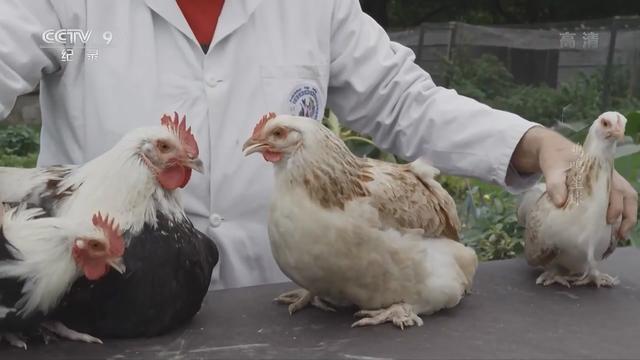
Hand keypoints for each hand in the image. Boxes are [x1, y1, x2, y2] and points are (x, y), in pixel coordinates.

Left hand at [512, 126, 637, 239]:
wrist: (553, 150)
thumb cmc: (555, 157)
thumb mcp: (552, 168)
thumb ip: (555, 184)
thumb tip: (560, 203)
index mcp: (601, 170)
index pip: (617, 189)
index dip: (617, 206)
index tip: (609, 221)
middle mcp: (609, 176)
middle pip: (628, 196)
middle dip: (626, 216)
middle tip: (617, 235)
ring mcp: (608, 181)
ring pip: (627, 198)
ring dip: (627, 216)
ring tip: (619, 235)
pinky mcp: (601, 187)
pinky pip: (617, 200)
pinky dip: (619, 214)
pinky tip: (611, 229)